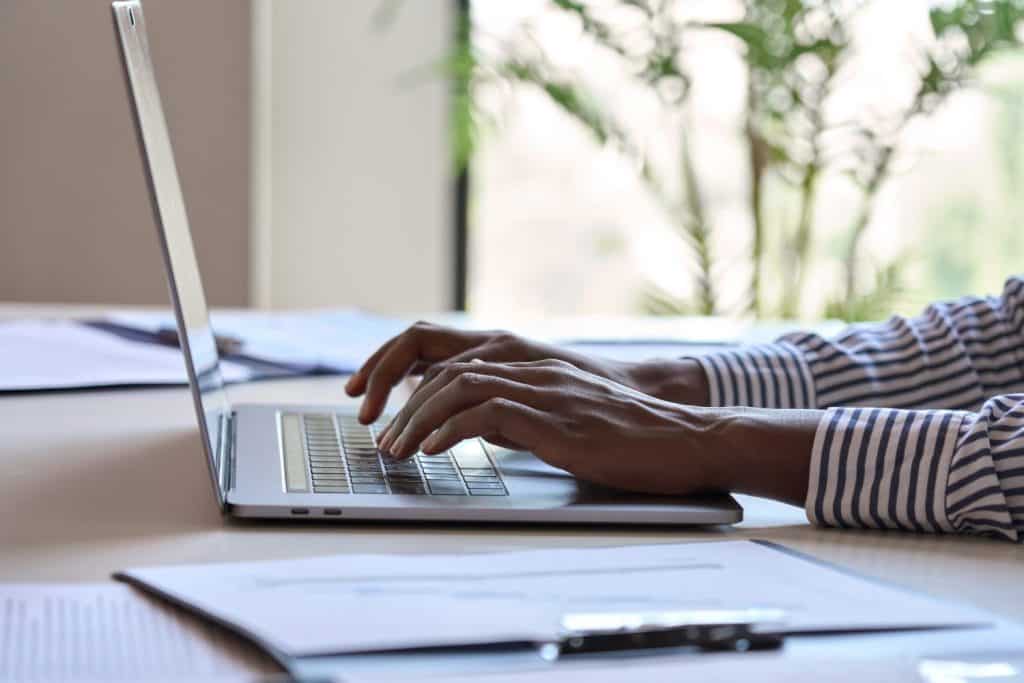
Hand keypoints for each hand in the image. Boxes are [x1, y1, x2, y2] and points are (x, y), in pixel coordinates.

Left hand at [376, 358, 723, 495]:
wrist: (688, 441)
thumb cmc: (634, 441)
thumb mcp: (570, 422)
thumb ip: (527, 416)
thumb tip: (484, 428)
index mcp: (537, 370)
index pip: (459, 363)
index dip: (416, 386)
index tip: (392, 416)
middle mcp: (536, 372)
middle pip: (448, 371)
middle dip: (404, 403)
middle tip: (382, 438)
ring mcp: (546, 392)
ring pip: (459, 388)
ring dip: (417, 419)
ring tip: (396, 450)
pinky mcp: (556, 420)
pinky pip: (487, 415)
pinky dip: (450, 430)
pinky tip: (432, 451)